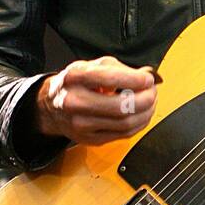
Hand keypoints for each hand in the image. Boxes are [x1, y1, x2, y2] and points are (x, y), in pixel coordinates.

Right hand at [34, 56, 157, 143]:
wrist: (51, 106)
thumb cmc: (75, 84)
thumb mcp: (91, 65)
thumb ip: (119, 69)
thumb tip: (146, 76)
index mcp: (75, 78)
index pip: (111, 79)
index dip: (136, 80)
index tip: (149, 79)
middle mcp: (75, 101)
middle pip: (122, 106)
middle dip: (146, 99)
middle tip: (153, 92)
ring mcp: (81, 124)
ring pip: (125, 123)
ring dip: (146, 113)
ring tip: (150, 103)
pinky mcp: (89, 139)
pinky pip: (123, 135)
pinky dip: (139, 125)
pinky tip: (141, 115)